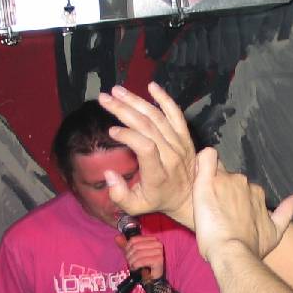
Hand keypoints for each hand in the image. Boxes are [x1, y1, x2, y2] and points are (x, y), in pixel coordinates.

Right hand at [98, 83, 197, 226]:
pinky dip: (164, 98)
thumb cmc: (158, 199)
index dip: (128, 136)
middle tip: (104, 98)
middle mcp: (171, 156)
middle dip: (124, 110)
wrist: (188, 197)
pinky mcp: (185, 136)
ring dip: (136, 101)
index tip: (111, 130)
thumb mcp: (136, 206)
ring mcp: (180, 144)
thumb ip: (119, 195)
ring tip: (116, 90)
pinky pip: (176, 114)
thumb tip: (108, 174)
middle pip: (148, 126)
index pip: (145, 147)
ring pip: (158, 117)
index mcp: (158, 174)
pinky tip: (151, 86)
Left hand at [116, 231, 165, 282]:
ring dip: (132, 262)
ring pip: (138, 254)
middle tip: (130, 262)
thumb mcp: (133, 253)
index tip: (128, 255)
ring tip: (133, 266)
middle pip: (136, 246)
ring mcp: (159, 252)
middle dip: (130, 256)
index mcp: (152, 239)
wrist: (152, 278)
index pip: (134, 239)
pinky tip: (136, 268)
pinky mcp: (159, 260)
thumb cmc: (144, 265)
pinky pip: (142, 261)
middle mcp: (158, 244)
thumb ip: (125, 245)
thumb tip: (117, 238)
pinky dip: (136, 266)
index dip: (127, 248)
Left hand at [192, 147, 292, 262]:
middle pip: (228, 179)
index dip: (232, 198)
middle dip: (220, 191)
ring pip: (216, 173)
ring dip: (209, 184)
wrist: (234, 253)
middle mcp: (244, 183)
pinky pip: (205, 159)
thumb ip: (287, 210)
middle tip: (212, 211)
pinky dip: (203, 160)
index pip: (241, 188)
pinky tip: (199, 170)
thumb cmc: (252, 247)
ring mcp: (226, 181)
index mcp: (256, 193)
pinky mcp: (208, 183)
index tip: (225, 212)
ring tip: (203, 204)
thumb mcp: (277, 231)